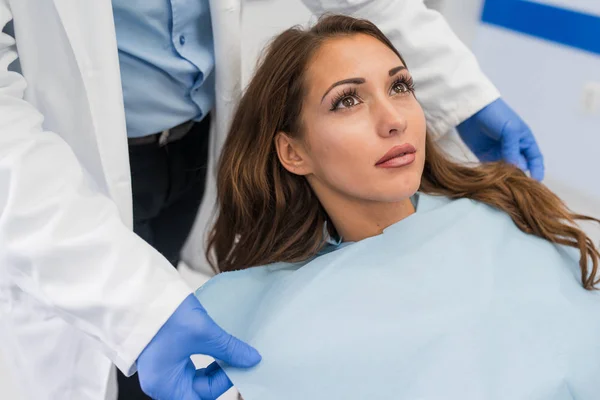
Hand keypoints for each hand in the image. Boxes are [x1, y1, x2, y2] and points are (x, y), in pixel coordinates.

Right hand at [136, 294, 260, 398]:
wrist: (142, 292)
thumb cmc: (165, 315)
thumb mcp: (203, 333)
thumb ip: (229, 349)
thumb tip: (251, 359)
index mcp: (165, 385)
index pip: (202, 397)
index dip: (223, 384)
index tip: (239, 365)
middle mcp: (160, 382)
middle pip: (198, 391)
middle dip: (220, 376)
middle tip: (236, 357)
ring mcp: (161, 368)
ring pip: (195, 378)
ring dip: (214, 367)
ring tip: (227, 350)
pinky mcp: (164, 354)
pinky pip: (189, 366)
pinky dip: (205, 358)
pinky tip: (215, 346)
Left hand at [456, 98, 544, 180]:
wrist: (472, 109)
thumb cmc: (496, 115)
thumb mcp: (509, 130)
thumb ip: (513, 150)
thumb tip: (518, 168)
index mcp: (524, 141)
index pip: (535, 158)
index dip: (537, 170)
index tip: (536, 182)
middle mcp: (513, 149)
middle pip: (520, 167)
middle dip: (520, 176)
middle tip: (517, 186)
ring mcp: (498, 153)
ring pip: (505, 170)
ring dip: (506, 177)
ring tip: (505, 184)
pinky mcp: (484, 156)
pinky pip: (491, 169)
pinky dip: (493, 175)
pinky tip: (492, 180)